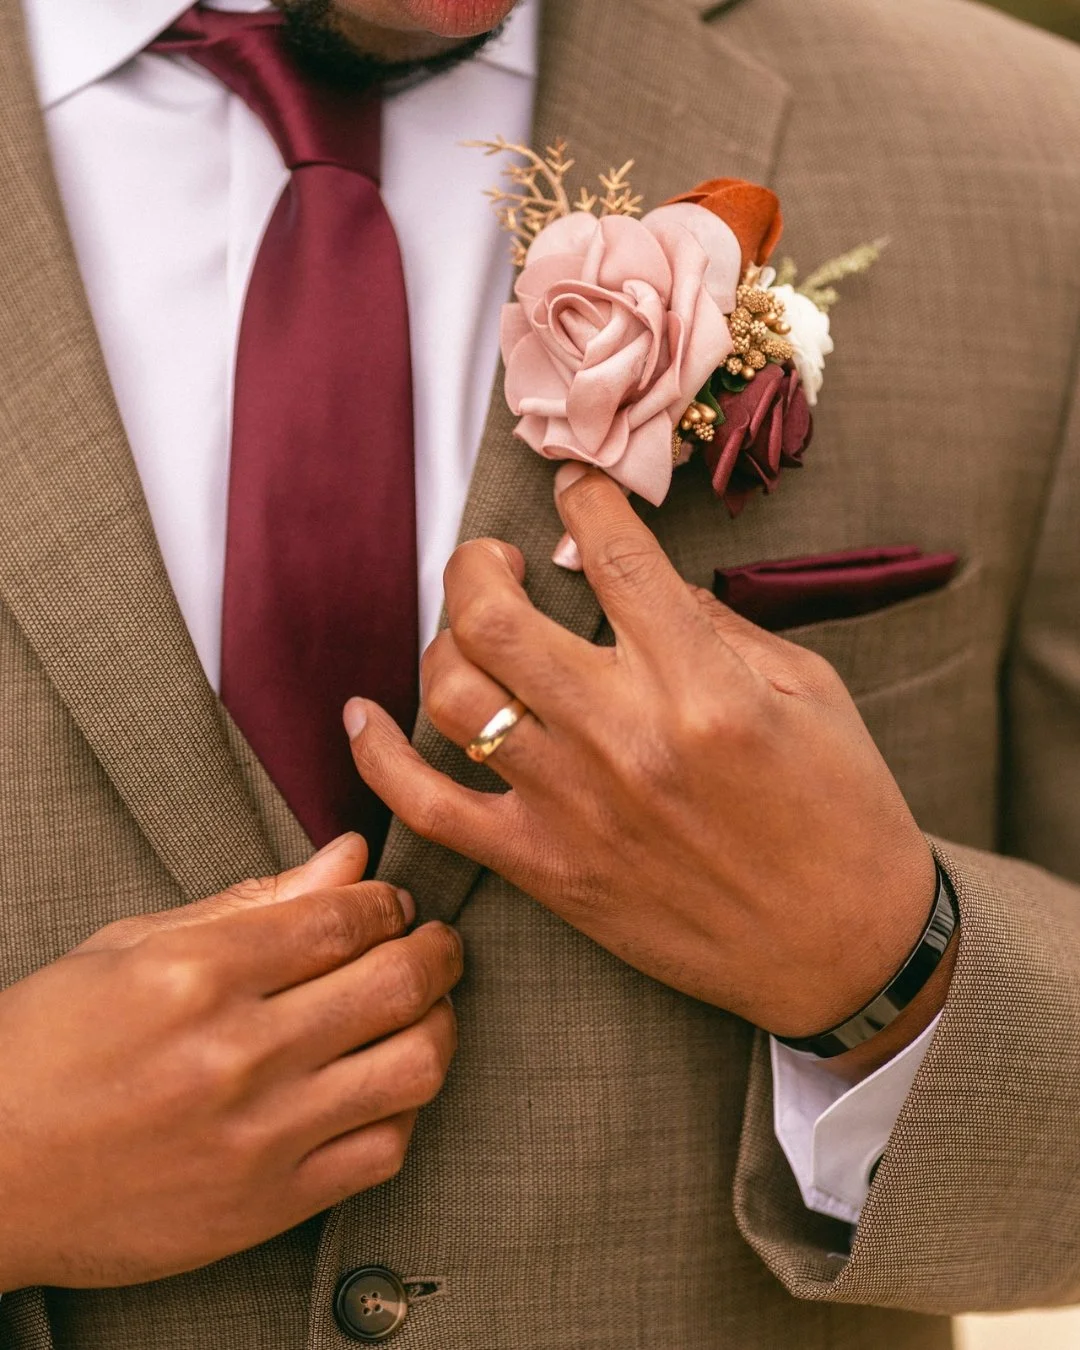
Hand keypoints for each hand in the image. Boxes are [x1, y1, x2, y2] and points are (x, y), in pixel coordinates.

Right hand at [0, 834, 461, 1290]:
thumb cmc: (46, 1049)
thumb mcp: (132, 947)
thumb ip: (254, 902)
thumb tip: (349, 858)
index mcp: (196, 974)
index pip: (346, 917)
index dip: (389, 903)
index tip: (392, 905)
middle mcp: (237, 1052)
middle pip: (397, 982)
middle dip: (437, 951)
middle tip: (434, 944)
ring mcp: (258, 1135)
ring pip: (414, 1065)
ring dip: (440, 1024)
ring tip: (426, 1008)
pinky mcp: (268, 1205)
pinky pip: (384, 1149)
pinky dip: (405, 1107)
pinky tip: (385, 1082)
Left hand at [346, 469, 945, 1053]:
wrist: (840, 950)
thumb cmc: (842, 817)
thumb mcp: (814, 694)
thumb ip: (721, 627)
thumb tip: (646, 581)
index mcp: (703, 686)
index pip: (614, 557)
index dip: (581, 501)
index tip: (573, 490)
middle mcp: (625, 737)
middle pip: (496, 617)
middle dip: (476, 564)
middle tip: (494, 562)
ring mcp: (572, 806)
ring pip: (452, 694)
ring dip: (443, 642)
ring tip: (469, 636)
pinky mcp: (544, 867)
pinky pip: (429, 806)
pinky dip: (380, 758)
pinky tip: (364, 717)